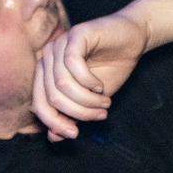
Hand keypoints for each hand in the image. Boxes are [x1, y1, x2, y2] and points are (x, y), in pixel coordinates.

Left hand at [32, 11, 146, 139]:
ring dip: (87, 100)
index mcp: (46, 74)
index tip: (75, 134)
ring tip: (105, 102)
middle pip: (52, 97)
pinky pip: (72, 64)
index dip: (54, 123)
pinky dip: (88, 81)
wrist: (133, 40)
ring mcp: (60, 44)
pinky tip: (100, 85)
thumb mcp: (90, 100)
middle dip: (78, 112)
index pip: (39, 104)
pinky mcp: (75, 34)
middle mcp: (48, 58)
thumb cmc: (110, 68)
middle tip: (100, 115)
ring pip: (62, 84)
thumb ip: (71, 115)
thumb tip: (54, 137)